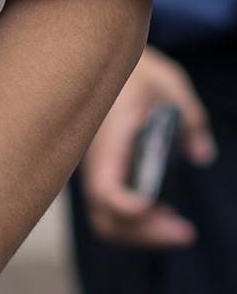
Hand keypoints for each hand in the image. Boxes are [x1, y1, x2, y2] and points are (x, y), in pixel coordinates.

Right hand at [80, 46, 215, 247]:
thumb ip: (190, 119)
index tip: (151, 206)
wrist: (92, 59)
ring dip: (142, 231)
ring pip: (107, 219)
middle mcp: (95, 161)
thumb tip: (201, 156)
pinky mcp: (101, 173)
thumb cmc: (133, 68)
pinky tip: (160, 210)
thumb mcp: (169, 84)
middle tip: (185, 232)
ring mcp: (95, 170)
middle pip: (107, 217)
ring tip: (179, 227)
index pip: (105, 186)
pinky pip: (111, 209)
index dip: (124, 203)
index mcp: (108, 138)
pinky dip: (135, 220)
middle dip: (145, 233)